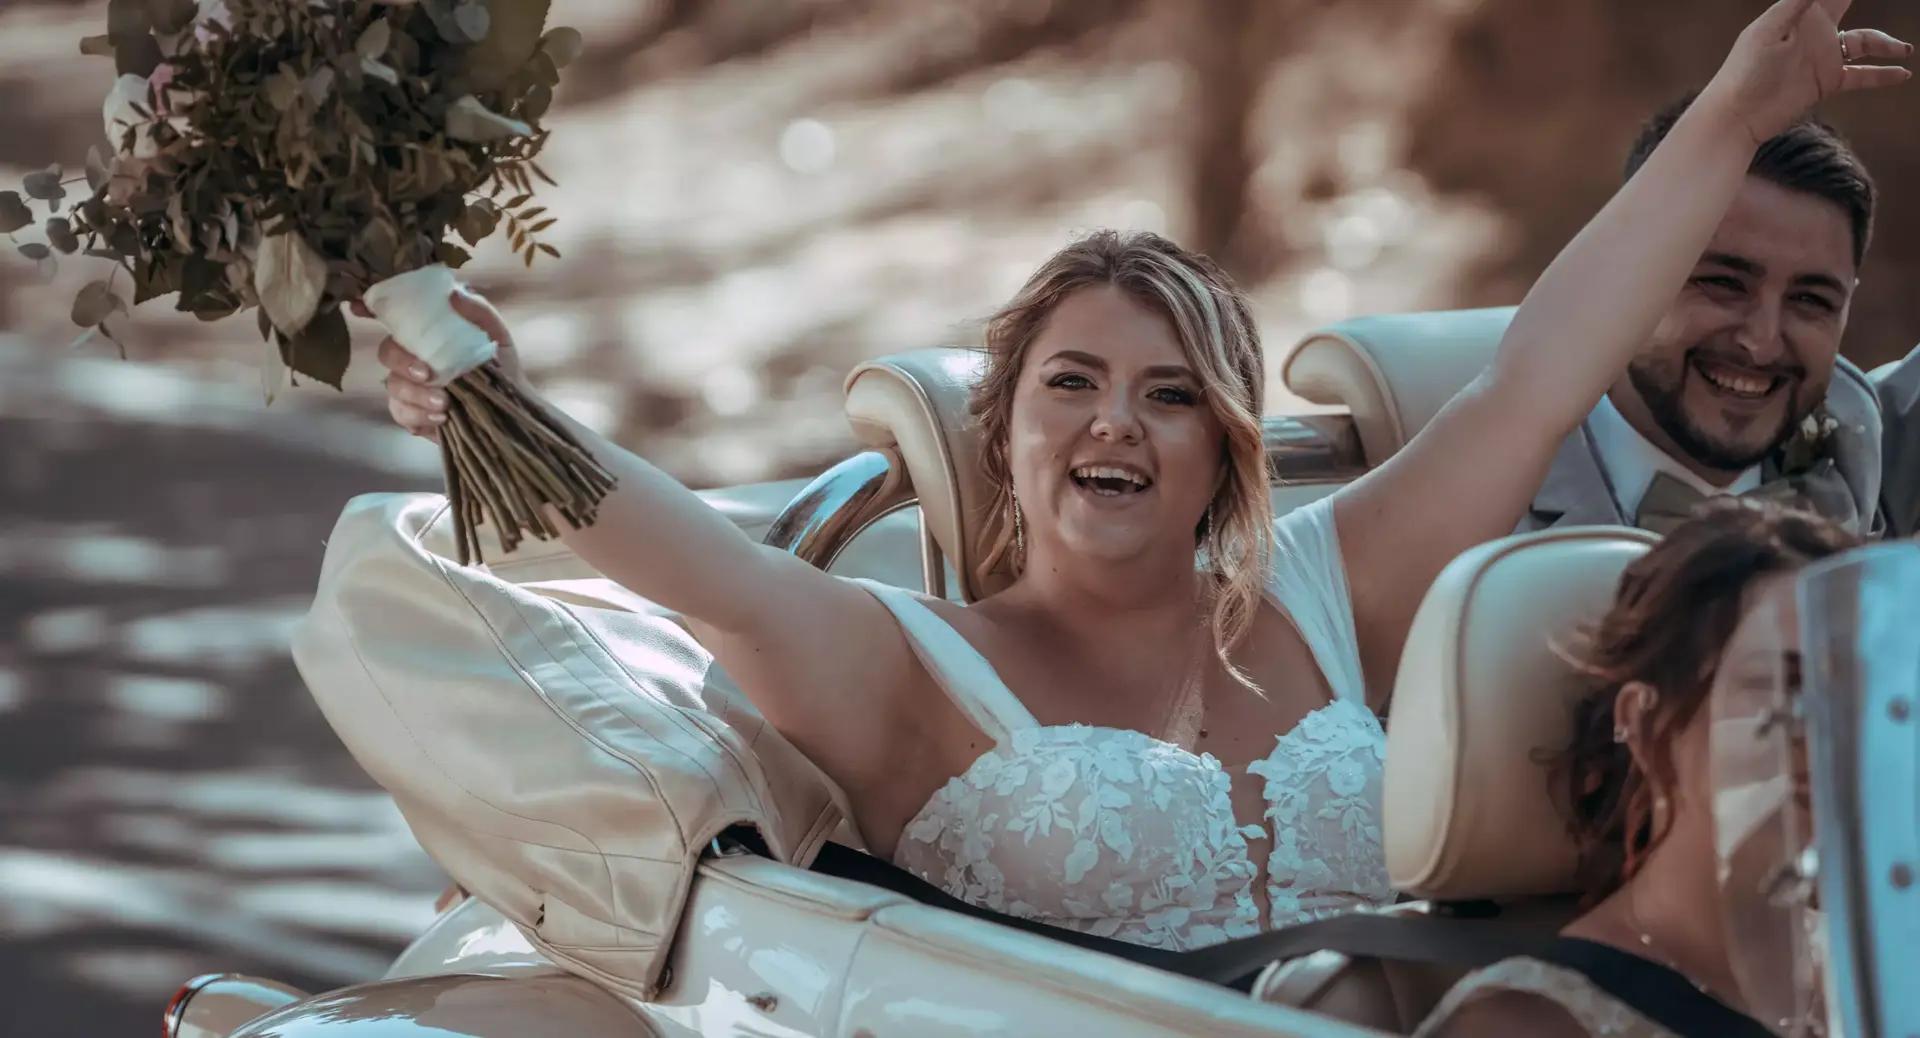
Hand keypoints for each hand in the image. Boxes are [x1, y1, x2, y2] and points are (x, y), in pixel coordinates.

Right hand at [357, 288, 526, 440]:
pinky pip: (400, 413)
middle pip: (386, 352)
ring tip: (446, 404)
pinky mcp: (412, 414)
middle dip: (403, 363)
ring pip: (392, 386)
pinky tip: (441, 419)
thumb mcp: (496, 335)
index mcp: (428, 333)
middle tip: (428, 374)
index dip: (370, 308)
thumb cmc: (501, 366)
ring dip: (417, 395)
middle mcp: (412, 356)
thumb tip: (453, 293)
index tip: (358, 307)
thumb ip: (478, 312)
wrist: (513, 410)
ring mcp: (409, 386)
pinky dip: (419, 416)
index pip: (393, 316)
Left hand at [1708, 0, 1910, 144]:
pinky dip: (1881, 75)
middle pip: (1849, 6)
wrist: (1737, 115)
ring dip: (1885, 45)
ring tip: (1905, 50)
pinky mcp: (1826, 83)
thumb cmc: (1745, 71)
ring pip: (1863, 43)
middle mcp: (1814, 32)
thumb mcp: (1769, 32)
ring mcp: (1821, 58)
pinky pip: (1861, 75)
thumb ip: (1796, 4)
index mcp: (1800, 14)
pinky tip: (1901, 74)